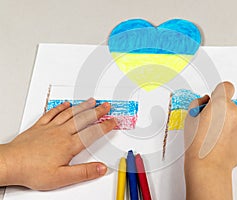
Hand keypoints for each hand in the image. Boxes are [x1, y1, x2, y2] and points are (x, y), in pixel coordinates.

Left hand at [0, 98, 115, 189]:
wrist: (11, 163)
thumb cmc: (33, 171)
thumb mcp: (62, 177)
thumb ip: (84, 172)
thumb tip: (101, 168)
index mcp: (69, 145)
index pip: (92, 133)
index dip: (105, 127)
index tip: (113, 121)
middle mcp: (61, 133)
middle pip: (83, 119)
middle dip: (97, 112)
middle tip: (106, 105)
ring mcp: (50, 128)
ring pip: (70, 113)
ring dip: (82, 106)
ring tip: (92, 101)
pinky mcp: (39, 126)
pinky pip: (52, 113)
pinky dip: (60, 107)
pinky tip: (66, 104)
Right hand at [184, 82, 236, 199]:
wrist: (208, 164)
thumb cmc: (198, 143)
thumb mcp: (190, 118)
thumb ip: (198, 103)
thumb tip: (206, 101)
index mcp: (220, 104)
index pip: (226, 87)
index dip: (220, 92)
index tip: (217, 98)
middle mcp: (235, 111)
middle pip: (229, 105)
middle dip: (221, 112)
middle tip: (210, 125)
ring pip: (236, 118)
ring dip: (228, 124)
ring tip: (216, 137)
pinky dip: (234, 135)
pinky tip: (223, 143)